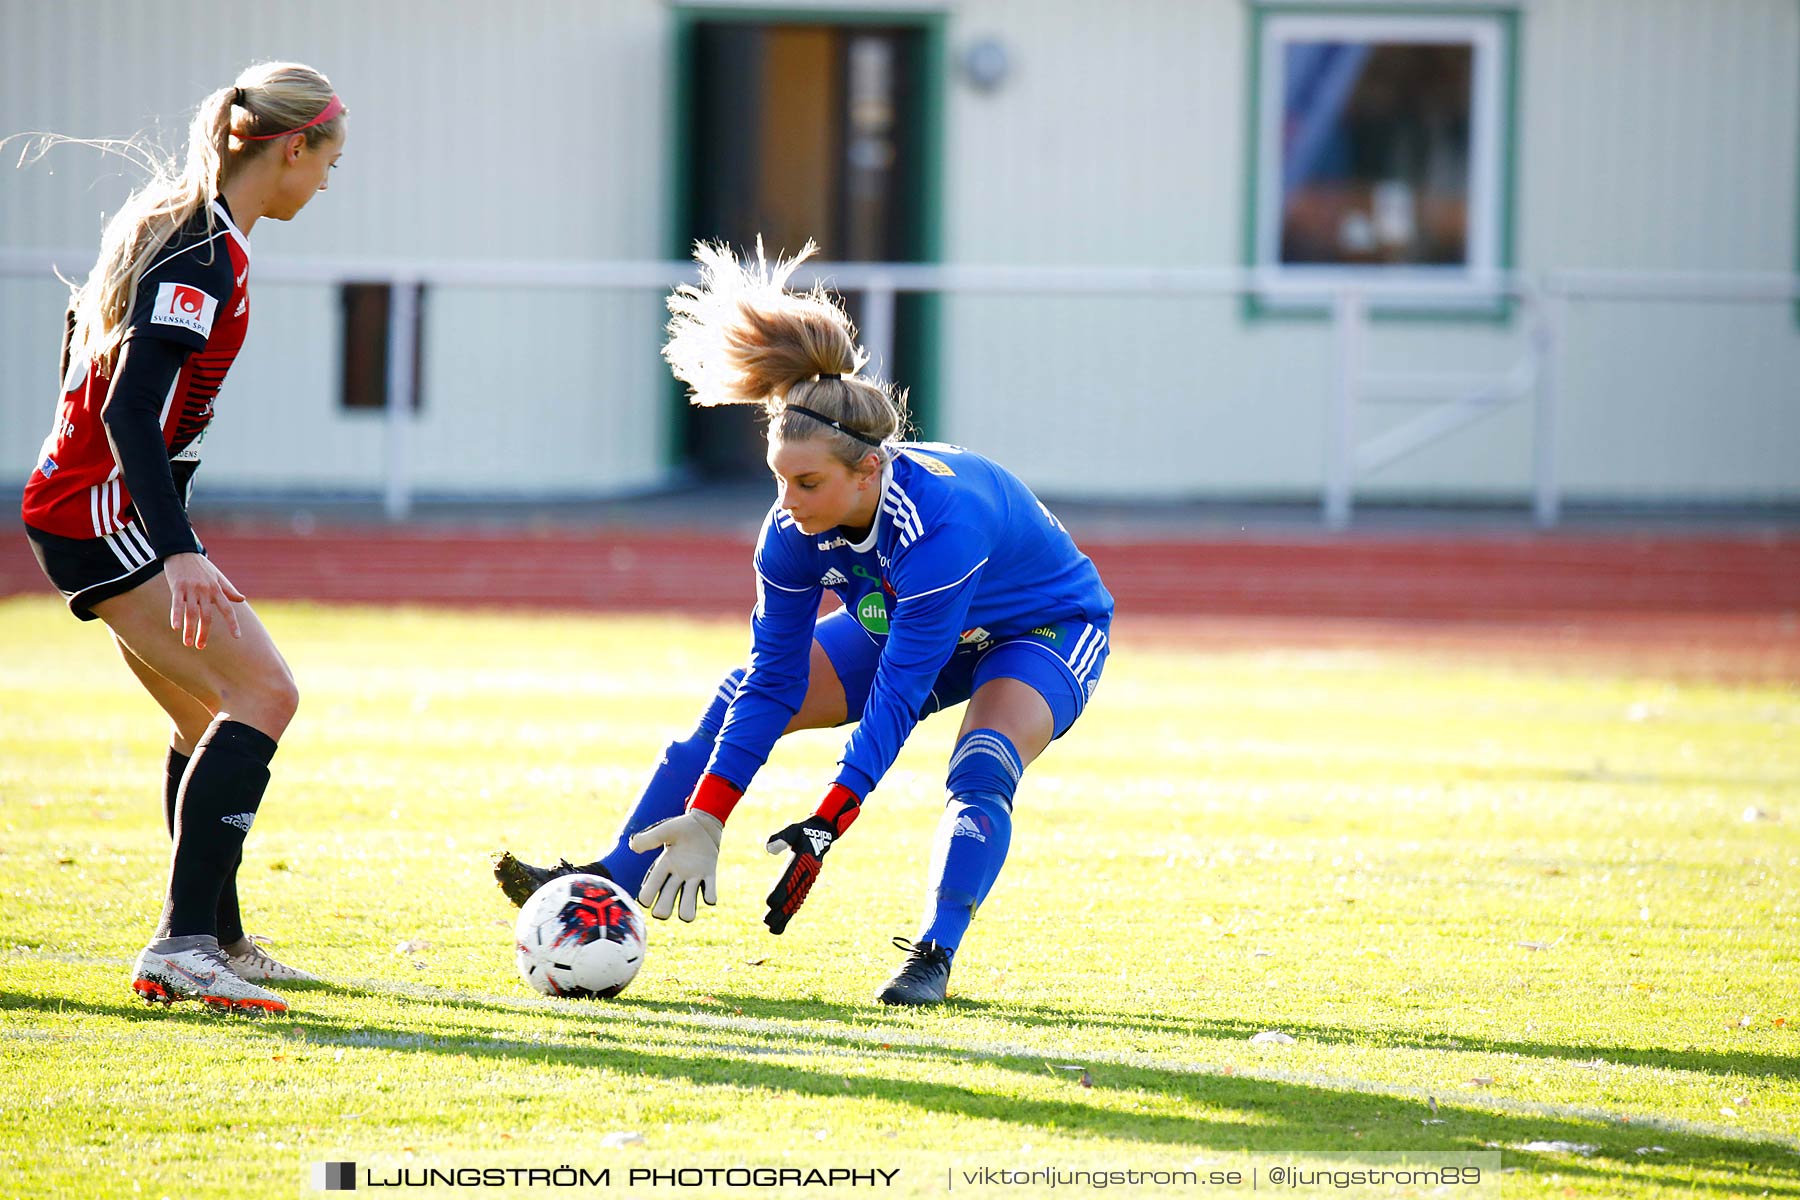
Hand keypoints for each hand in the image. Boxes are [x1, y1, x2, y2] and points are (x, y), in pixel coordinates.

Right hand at [163, 552, 244, 649]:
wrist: (182, 550)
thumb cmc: (201, 566)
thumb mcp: (218, 576)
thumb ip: (229, 590)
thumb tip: (242, 599)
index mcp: (217, 589)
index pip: (227, 609)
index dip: (232, 623)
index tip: (237, 637)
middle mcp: (206, 591)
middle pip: (207, 616)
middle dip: (205, 633)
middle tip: (201, 647)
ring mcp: (191, 589)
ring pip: (192, 613)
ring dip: (190, 629)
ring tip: (188, 643)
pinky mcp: (177, 587)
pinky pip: (177, 604)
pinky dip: (176, 616)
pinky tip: (176, 627)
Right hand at [628, 810, 723, 921]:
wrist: (704, 823)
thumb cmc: (682, 826)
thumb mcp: (665, 830)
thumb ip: (650, 838)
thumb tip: (633, 847)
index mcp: (663, 866)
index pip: (649, 889)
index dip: (646, 898)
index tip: (645, 900)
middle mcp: (676, 877)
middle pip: (665, 904)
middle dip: (663, 910)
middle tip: (662, 912)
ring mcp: (693, 878)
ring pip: (687, 904)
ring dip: (686, 911)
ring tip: (686, 915)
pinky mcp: (709, 875)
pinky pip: (709, 893)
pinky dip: (709, 897)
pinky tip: (708, 896)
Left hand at [763, 784, 860, 933]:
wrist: (823, 834)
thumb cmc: (803, 831)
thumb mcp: (792, 829)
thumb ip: (780, 837)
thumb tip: (768, 847)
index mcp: (802, 860)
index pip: (789, 877)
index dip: (780, 890)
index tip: (770, 903)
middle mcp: (806, 873)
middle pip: (792, 894)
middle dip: (779, 910)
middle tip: (766, 922)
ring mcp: (807, 880)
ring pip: (795, 901)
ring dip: (784, 915)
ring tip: (772, 928)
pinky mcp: (806, 884)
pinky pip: (798, 900)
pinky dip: (791, 912)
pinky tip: (782, 922)